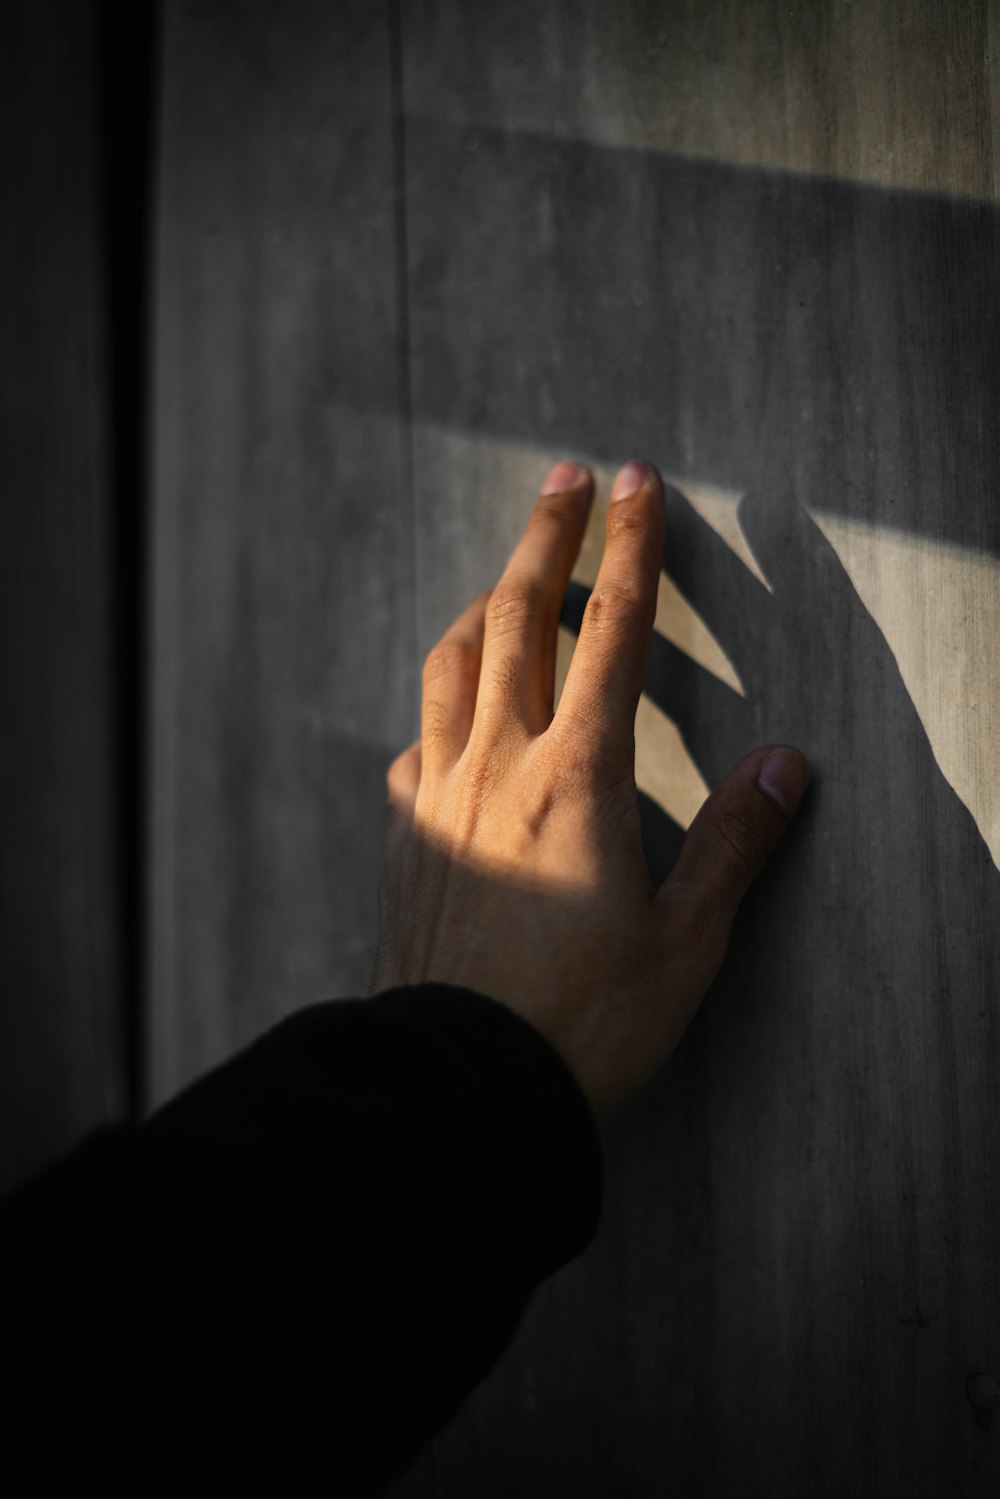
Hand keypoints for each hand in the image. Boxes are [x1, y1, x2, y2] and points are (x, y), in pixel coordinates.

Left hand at [369, 459, 809, 1121]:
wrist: (461, 1082)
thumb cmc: (584, 1019)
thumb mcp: (687, 940)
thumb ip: (737, 844)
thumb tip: (787, 767)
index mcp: (578, 778)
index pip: (612, 633)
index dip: (631, 547)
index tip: (637, 480)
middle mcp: (498, 765)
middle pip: (517, 619)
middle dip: (546, 536)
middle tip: (565, 476)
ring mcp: (440, 796)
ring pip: (452, 664)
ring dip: (483, 604)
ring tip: (507, 578)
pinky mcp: (406, 836)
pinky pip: (418, 740)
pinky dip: (444, 702)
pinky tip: (456, 716)